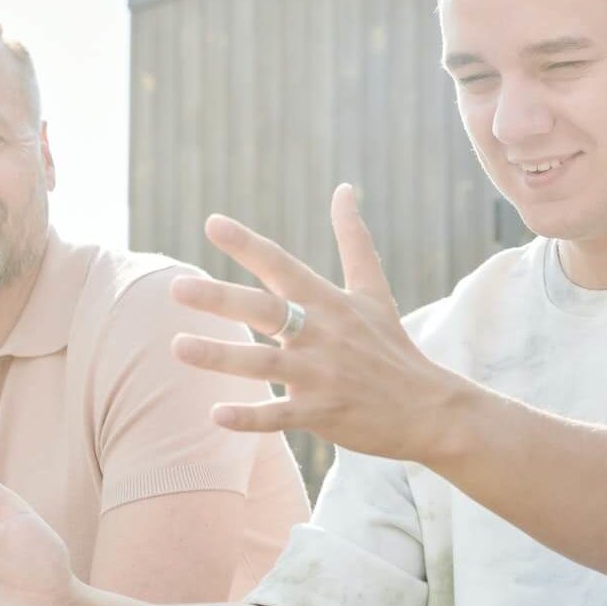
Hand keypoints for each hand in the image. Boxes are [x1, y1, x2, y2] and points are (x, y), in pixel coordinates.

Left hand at [168, 183, 479, 461]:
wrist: (429, 408)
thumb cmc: (392, 346)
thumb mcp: (374, 290)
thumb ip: (354, 239)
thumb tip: (343, 188)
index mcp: (330, 302)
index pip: (283, 265)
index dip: (247, 245)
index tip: (211, 223)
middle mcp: (323, 334)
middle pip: (266, 310)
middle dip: (221, 298)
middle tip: (177, 287)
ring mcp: (323, 375)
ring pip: (264, 363)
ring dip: (220, 356)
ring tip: (177, 346)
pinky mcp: (324, 413)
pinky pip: (280, 416)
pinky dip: (250, 416)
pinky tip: (216, 414)